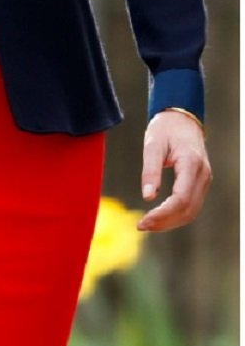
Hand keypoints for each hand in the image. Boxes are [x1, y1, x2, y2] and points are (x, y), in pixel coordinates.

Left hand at [138, 109, 210, 231]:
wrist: (181, 119)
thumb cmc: (165, 129)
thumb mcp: (152, 144)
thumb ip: (150, 170)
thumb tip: (147, 197)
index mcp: (191, 164)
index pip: (181, 199)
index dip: (163, 214)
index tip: (144, 221)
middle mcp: (202, 175)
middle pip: (188, 209)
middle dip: (165, 222)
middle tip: (141, 226)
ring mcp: (204, 180)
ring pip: (192, 211)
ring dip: (170, 222)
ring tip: (147, 225)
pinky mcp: (200, 183)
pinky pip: (191, 205)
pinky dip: (176, 215)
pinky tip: (159, 217)